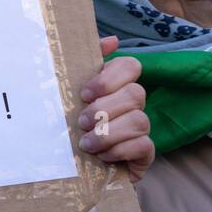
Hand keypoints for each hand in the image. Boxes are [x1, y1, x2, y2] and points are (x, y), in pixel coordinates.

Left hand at [78, 35, 154, 182]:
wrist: (68, 170)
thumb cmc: (66, 128)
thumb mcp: (67, 95)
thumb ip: (82, 64)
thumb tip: (111, 41)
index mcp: (114, 87)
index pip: (130, 66)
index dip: (109, 78)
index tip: (84, 93)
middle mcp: (132, 105)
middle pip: (136, 93)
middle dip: (105, 109)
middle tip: (82, 122)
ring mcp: (141, 130)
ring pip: (139, 120)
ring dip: (107, 133)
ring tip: (85, 144)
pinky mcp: (144, 154)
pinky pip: (144, 146)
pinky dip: (119, 150)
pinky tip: (103, 157)